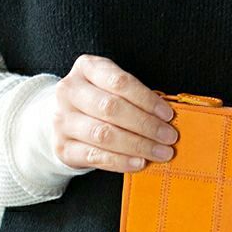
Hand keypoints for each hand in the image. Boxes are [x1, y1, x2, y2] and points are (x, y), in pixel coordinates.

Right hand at [51, 55, 178, 172]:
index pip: (119, 82)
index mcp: (86, 68)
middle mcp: (69, 92)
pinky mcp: (63, 147)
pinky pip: (95, 156)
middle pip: (111, 108)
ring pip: (104, 134)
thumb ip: (134, 97)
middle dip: (146, 125)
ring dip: (137, 145)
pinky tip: (139, 162)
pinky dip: (121, 161)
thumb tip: (166, 118)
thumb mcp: (111, 86)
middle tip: (169, 137)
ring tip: (160, 152)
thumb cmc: (96, 100)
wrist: (62, 118)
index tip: (168, 115)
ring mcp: (62, 120)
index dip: (147, 100)